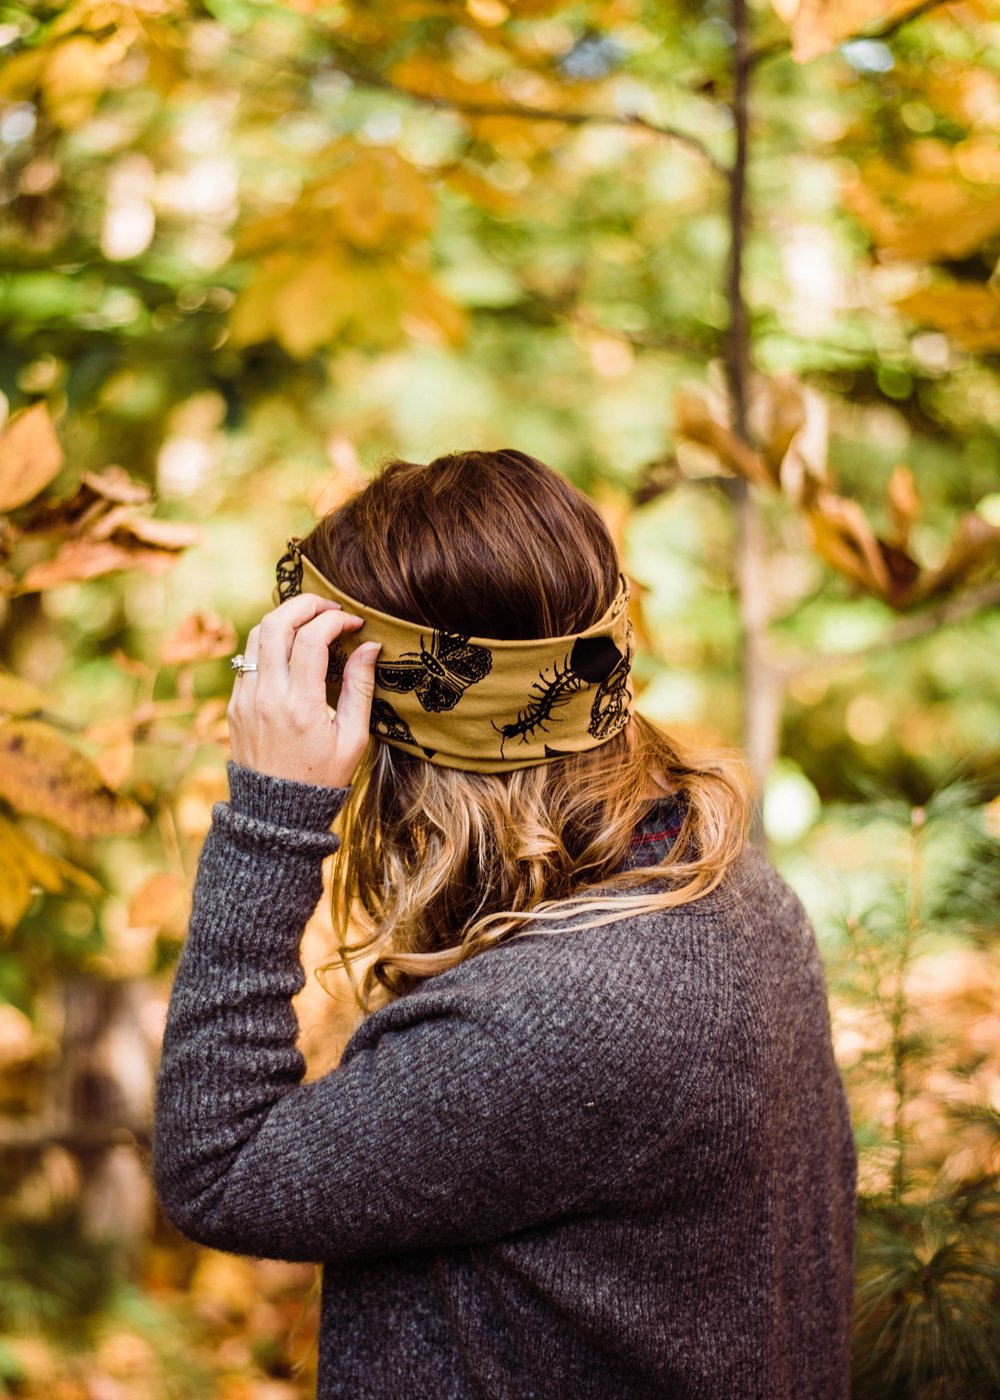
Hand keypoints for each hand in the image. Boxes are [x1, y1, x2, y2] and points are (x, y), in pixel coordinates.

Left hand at [227, 594, 381, 788]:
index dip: (335, 620)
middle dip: (305, 604)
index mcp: (300, 706)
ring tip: (310, 622)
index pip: (312, 638)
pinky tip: (292, 651)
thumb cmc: (322, 779)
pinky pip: (248, 658)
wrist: (274, 814)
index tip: (354, 623)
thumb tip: (370, 646)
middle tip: (329, 607)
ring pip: (257, 634)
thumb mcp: (353, 739)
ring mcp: (245, 699)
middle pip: (276, 623)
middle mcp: (266, 697)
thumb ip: (360, 688)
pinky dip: (271, 643)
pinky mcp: (234, 704)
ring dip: (284, 618)